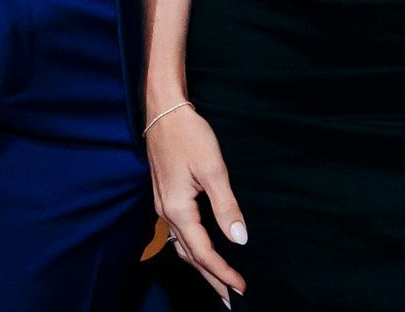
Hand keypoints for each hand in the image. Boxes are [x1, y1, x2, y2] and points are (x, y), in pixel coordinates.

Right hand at [146, 102, 246, 305]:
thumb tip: (239, 240)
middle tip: (230, 299)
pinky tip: (202, 250)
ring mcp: (162, 205)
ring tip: (218, 282)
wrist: (163, 110)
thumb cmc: (188, 135)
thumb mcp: (212, 169)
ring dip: (201, 267)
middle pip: (189, 256)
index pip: (203, 252)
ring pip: (182, 246)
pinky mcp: (165, 196)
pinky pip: (178, 234)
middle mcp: (166, 213)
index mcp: (178, 210)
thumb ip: (226, 207)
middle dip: (211, 278)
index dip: (223, 272)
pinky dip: (192, 249)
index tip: (241, 288)